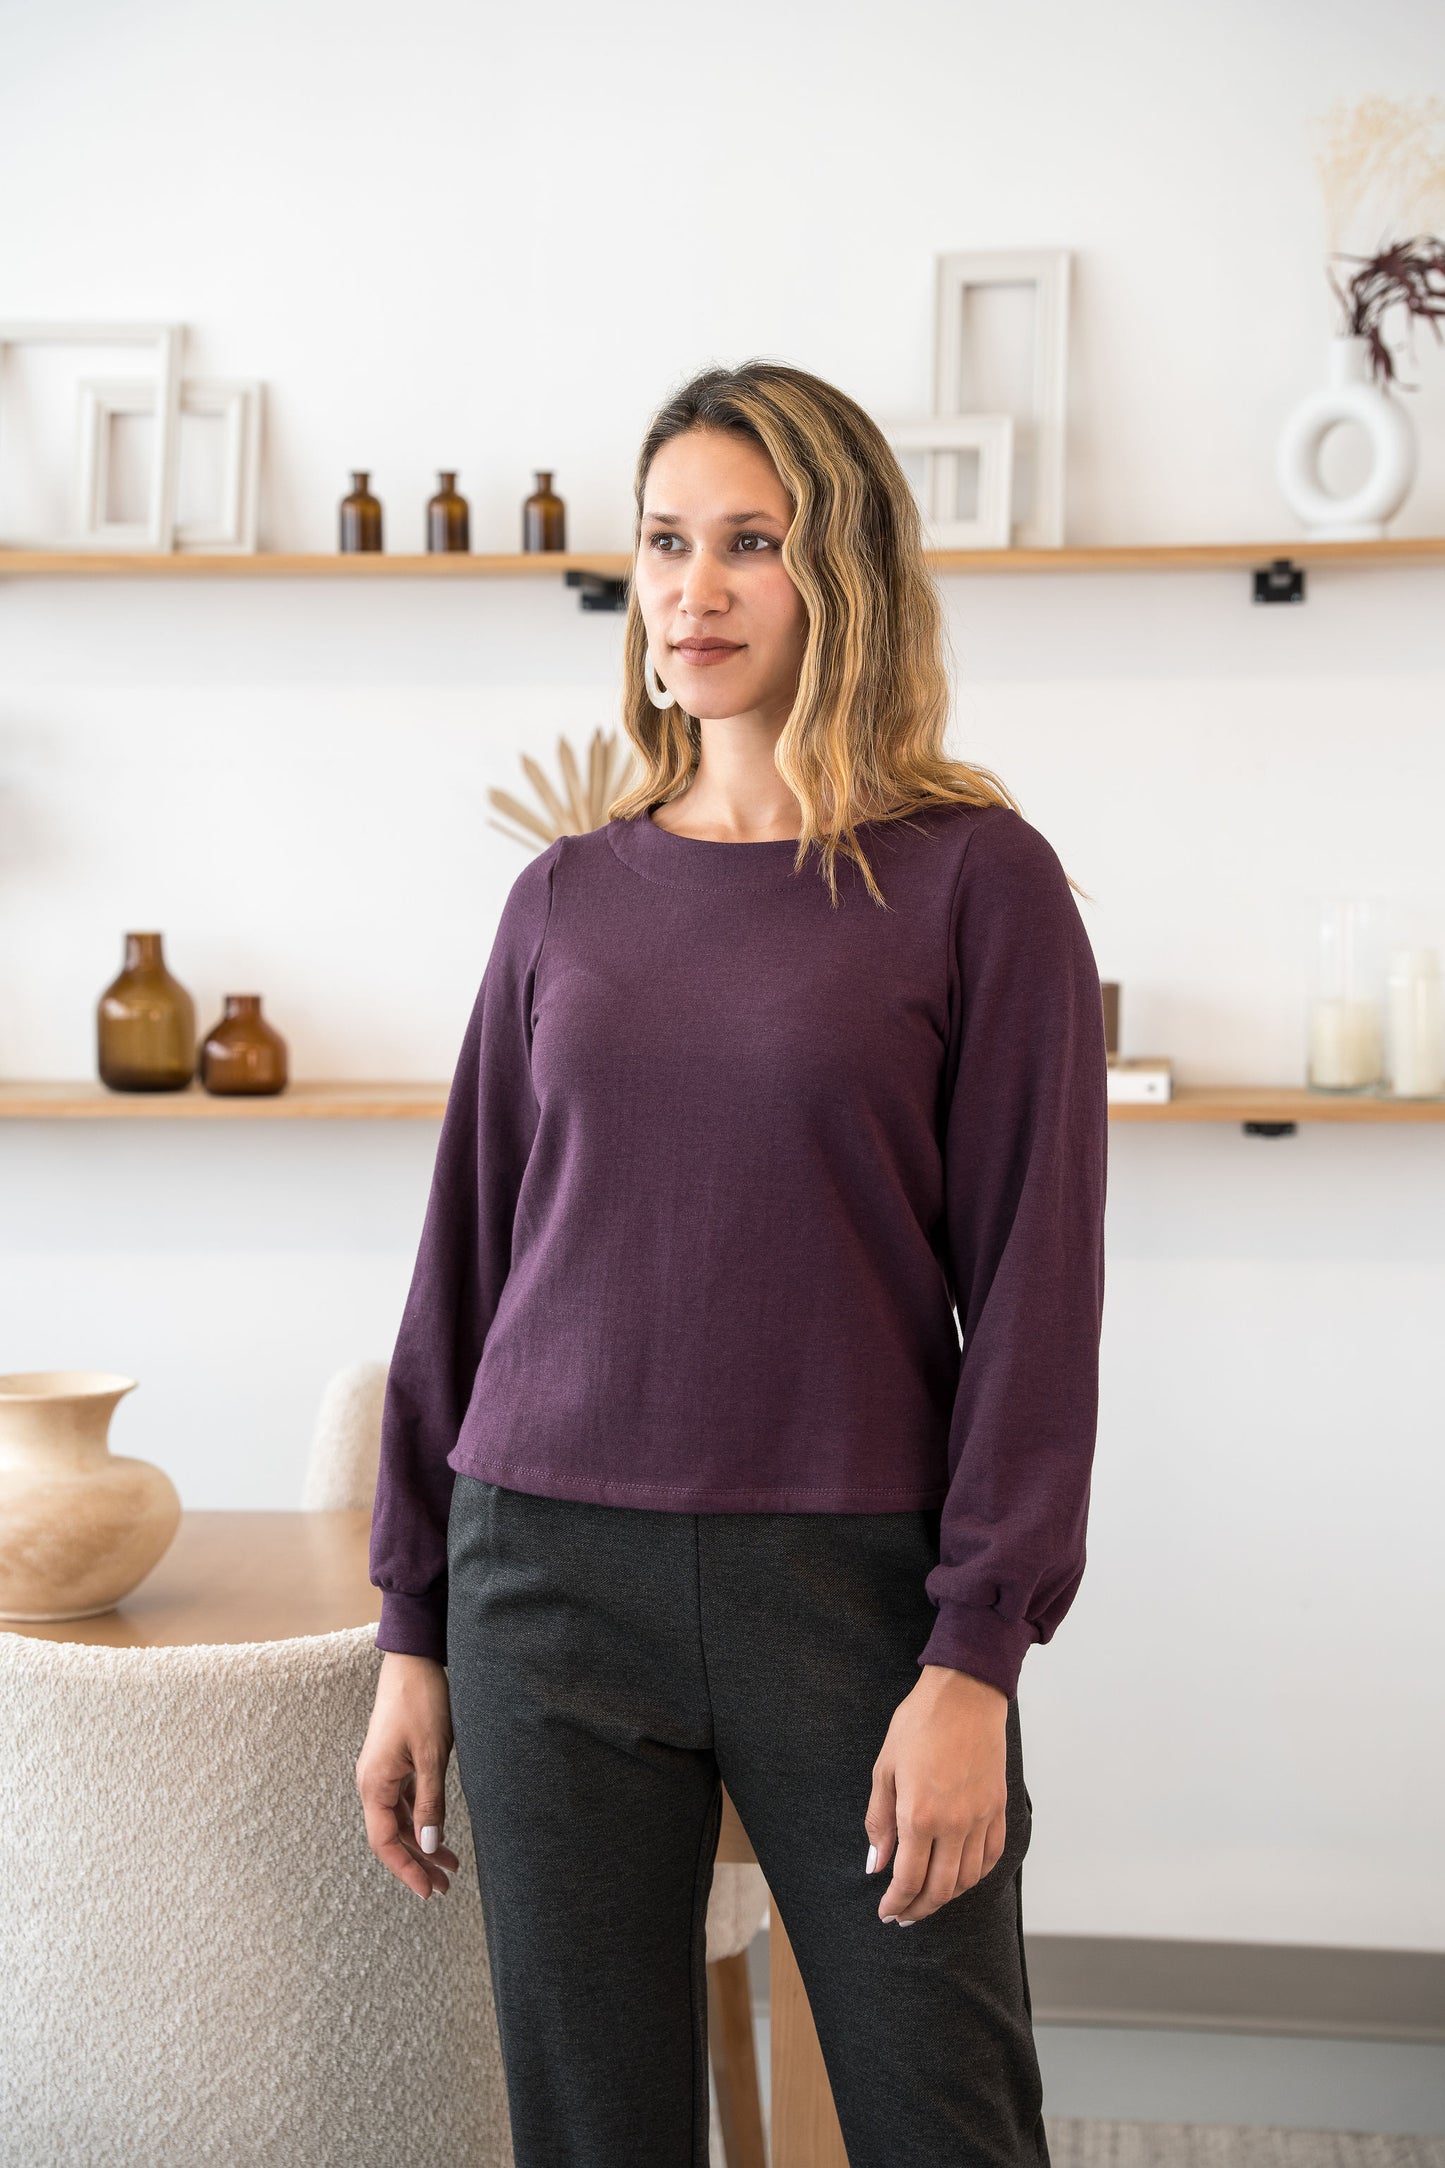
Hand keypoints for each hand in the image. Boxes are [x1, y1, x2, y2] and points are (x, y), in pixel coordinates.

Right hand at [356, 1651, 461, 1900]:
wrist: (413, 1660)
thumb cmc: (421, 1702)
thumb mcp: (431, 1754)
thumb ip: (430, 1800)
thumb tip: (429, 1843)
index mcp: (374, 1784)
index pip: (385, 1841)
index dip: (406, 1869)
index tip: (428, 1891)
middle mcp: (372, 1782)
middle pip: (392, 1834)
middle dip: (418, 1861)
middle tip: (445, 1885)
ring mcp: (382, 1772)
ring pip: (399, 1818)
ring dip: (422, 1841)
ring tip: (449, 1864)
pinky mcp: (394, 1761)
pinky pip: (404, 1800)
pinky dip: (421, 1817)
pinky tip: (439, 1829)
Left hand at [865, 1663, 1007, 1924]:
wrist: (964, 1694)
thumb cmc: (919, 1724)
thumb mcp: (885, 1769)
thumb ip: (879, 1822)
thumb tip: (876, 1865)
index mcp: (920, 1815)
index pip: (909, 1879)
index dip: (896, 1902)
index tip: (886, 1912)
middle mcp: (954, 1823)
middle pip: (940, 1889)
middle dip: (919, 1908)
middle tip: (904, 1915)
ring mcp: (981, 1818)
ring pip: (968, 1879)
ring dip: (947, 1897)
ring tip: (929, 1898)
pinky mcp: (999, 1808)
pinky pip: (991, 1857)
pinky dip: (975, 1875)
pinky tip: (960, 1876)